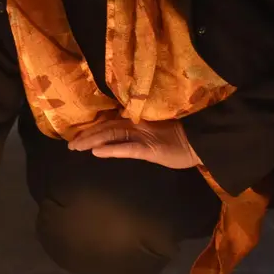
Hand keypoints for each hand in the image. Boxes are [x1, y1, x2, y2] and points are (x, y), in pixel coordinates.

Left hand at [67, 119, 200, 168]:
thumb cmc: (184, 140)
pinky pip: (128, 148)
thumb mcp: (159, 135)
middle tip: (69, 145)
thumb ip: (142, 133)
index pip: (111, 122)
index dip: (94, 127)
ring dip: (92, 141)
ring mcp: (144, 135)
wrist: (203, 142)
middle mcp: (138, 124)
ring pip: (112, 135)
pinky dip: (111, 150)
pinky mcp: (150, 149)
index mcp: (139, 121)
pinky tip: (97, 152)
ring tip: (76, 147)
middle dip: (87, 135)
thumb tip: (125, 135)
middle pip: (107, 127)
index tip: (77, 134)